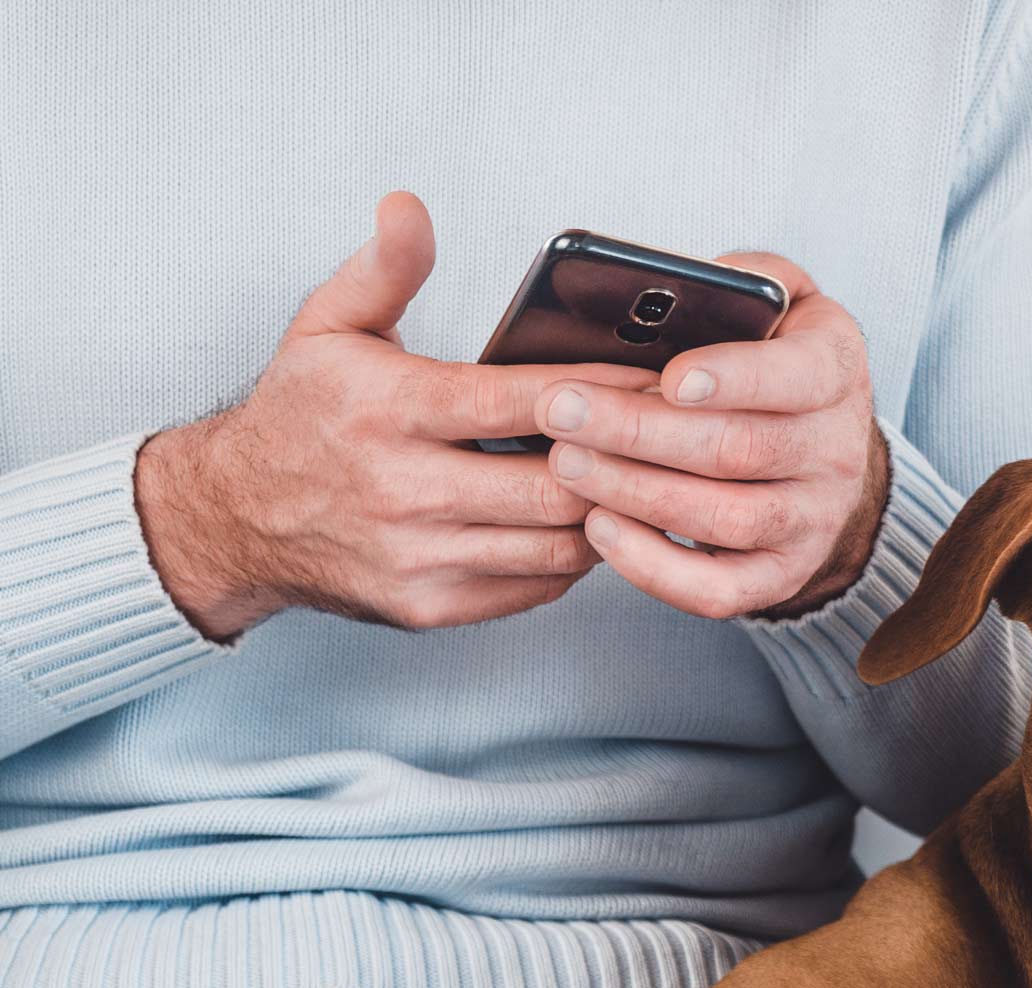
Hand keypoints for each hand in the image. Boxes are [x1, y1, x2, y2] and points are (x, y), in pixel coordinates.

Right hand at [134, 191, 656, 639]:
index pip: (519, 403)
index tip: (655, 380)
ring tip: (638, 482)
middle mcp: (402, 490)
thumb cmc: (298, 416)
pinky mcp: (430, 606)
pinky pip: (535, 589)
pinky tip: (592, 524)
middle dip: (620, 465)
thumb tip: (409, 207)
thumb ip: (383, 267)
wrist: (233, 519)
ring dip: (608, 516)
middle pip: (555, 487)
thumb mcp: (328, 326)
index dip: (598, 392)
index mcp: (388, 411)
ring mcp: (418, 557)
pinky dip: (575, 558)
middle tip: (668, 441)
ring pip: (557, 546)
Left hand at [530, 254, 890, 619]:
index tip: (670, 377)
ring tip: (565, 463)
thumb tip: (684, 288)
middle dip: (640, 431)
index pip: (795, 376)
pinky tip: (601, 530)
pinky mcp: (780, 575)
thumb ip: (745, 282)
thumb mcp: (782, 301)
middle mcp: (836, 452)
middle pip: (738, 450)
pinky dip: (656, 568)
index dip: (734, 379)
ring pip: (724, 519)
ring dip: (637, 493)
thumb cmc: (777, 359)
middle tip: (561, 411)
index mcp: (836, 370)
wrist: (823, 448)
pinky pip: (719, 591)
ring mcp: (812, 521)